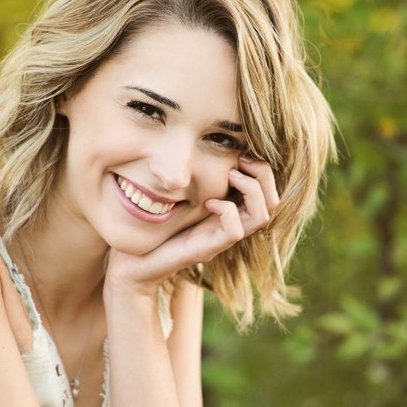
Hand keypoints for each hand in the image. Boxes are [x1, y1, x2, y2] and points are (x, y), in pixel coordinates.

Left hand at [105, 157, 279, 295]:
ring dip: (250, 190)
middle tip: (241, 160)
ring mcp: (221, 238)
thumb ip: (194, 176)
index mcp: (229, 210)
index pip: (267, 191)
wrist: (133, 262)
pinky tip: (208, 202)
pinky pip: (234, 231)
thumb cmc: (153, 225)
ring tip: (230, 175)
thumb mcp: (178, 193)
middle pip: (273, 202)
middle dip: (263, 175)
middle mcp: (231, 225)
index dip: (262, 169)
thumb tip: (204, 144)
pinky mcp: (208, 249)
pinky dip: (226, 210)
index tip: (242, 152)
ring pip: (262, 216)